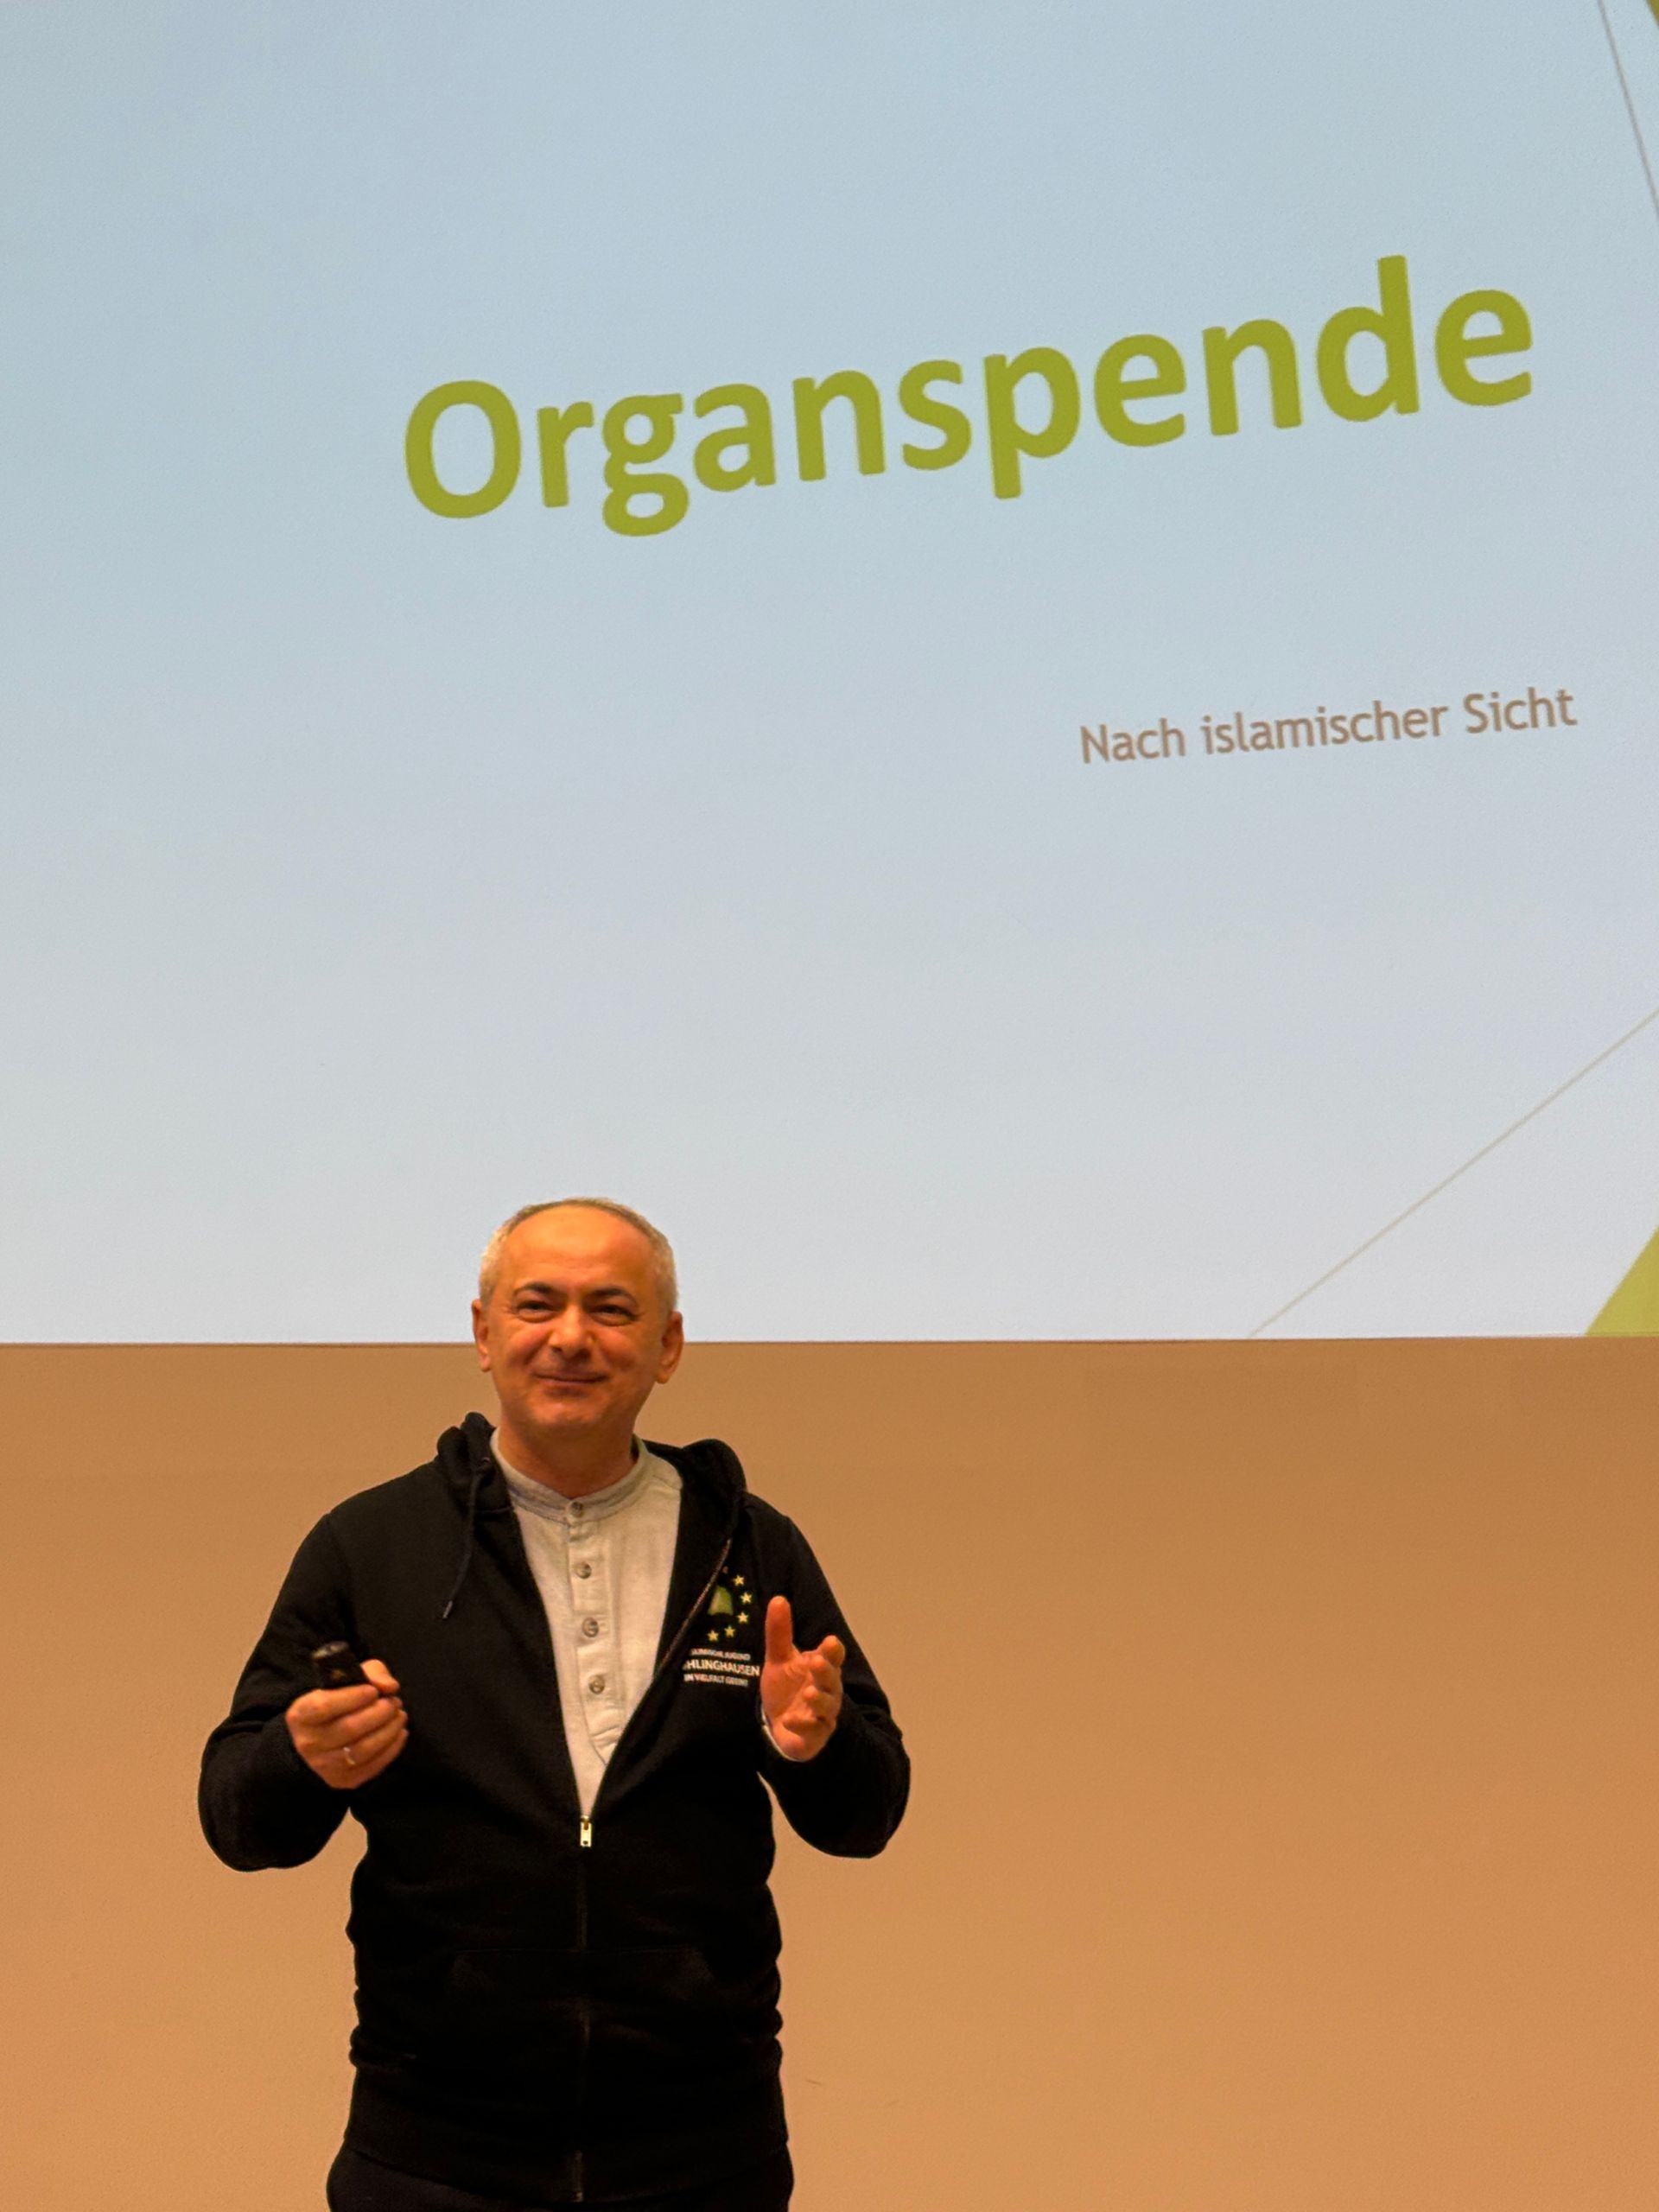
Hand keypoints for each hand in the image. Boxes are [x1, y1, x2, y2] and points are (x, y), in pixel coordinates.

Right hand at [285, 1658, 407, 1789]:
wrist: (321, 1737)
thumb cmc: (336, 1702)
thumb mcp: (347, 1678)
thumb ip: (369, 1673)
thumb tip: (389, 1686)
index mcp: (301, 1715)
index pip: (324, 1707)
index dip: (351, 1698)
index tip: (373, 1691)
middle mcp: (308, 1743)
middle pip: (349, 1728)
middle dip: (379, 1713)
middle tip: (394, 1702)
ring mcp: (324, 1766)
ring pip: (363, 1749)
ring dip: (389, 1730)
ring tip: (399, 1715)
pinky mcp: (342, 1780)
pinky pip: (372, 1766)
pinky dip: (392, 1748)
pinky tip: (399, 1733)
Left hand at [760, 1597, 843, 1761]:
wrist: (778, 1724)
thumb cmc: (785, 1687)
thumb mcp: (779, 1658)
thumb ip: (780, 1632)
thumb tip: (778, 1598)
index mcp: (822, 1668)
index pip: (832, 1657)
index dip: (832, 1651)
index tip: (830, 1642)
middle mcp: (827, 1691)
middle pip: (832, 1680)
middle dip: (826, 1672)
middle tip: (817, 1661)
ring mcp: (822, 1715)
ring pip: (827, 1707)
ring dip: (820, 1700)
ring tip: (810, 1693)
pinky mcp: (813, 1735)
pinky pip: (812, 1731)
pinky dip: (802, 1726)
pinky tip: (789, 1720)